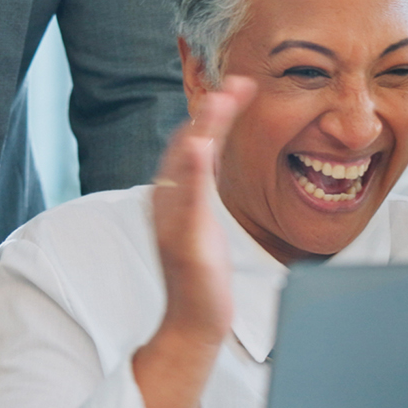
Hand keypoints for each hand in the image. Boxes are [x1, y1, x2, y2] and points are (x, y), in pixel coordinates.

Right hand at [133, 77, 255, 407]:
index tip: (239, 86)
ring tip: (218, 102)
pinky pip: (187, 203)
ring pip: (184, 167)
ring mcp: (174, 222)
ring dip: (201, 131)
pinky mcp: (185, 243)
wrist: (194, 322)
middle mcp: (168, 203)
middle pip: (186, 146)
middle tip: (233, 85)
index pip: (193, 142)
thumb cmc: (202, 272)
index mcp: (174, 195)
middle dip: (209, 114)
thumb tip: (210, 146)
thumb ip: (204, 182)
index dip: (214, 113)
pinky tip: (201, 149)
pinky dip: (191, 173)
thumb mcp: (205, 217)